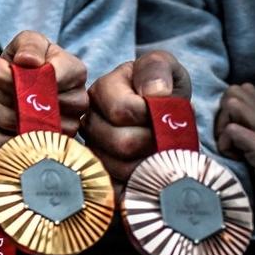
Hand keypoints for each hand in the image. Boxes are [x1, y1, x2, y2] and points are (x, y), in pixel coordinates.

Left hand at [0, 30, 87, 150]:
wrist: (21, 84)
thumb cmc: (27, 61)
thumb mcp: (29, 42)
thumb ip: (30, 45)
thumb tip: (27, 61)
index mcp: (75, 74)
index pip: (47, 78)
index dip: (14, 76)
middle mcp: (76, 104)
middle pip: (29, 105)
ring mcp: (61, 131)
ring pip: (15, 125)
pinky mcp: (41, 149)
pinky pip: (7, 147)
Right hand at [83, 50, 191, 182]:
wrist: (163, 112)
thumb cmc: (161, 87)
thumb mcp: (163, 66)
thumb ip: (156, 68)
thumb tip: (155, 93)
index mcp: (101, 91)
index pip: (123, 111)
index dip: (151, 115)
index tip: (164, 110)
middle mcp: (89, 122)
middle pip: (122, 143)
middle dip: (153, 141)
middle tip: (165, 135)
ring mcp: (92, 150)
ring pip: (119, 168)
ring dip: (148, 163)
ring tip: (159, 151)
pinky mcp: (98, 175)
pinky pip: (115, 188)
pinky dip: (138, 183)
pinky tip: (149, 172)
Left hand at [216, 83, 254, 216]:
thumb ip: (244, 136)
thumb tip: (221, 127)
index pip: (243, 90)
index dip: (225, 108)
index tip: (226, 133)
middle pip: (234, 92)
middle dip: (221, 113)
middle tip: (224, 140)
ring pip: (234, 104)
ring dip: (222, 125)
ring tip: (229, 148)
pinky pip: (234, 131)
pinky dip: (226, 144)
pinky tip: (234, 159)